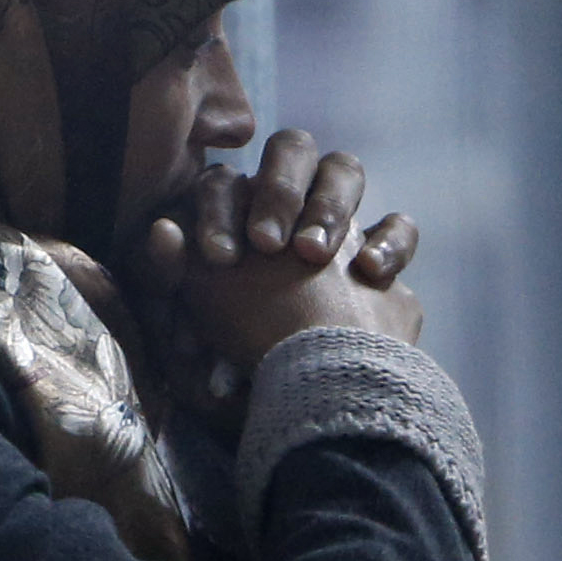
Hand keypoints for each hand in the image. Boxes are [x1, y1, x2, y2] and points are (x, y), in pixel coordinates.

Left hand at [138, 136, 427, 390]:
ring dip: (328, 204)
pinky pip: (398, 224)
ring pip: (344, 170)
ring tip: (314, 255)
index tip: (222, 260)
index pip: (224, 180)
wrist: (310, 410)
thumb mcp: (191, 326)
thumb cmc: (240, 369)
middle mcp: (286, 213)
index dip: (220, 209)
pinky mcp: (382, 265)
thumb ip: (170, 273)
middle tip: (271, 245)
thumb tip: (163, 230)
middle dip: (280, 189)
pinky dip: (387, 242)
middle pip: (291, 150)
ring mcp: (338, 232)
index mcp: (234, 220)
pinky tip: (369, 275)